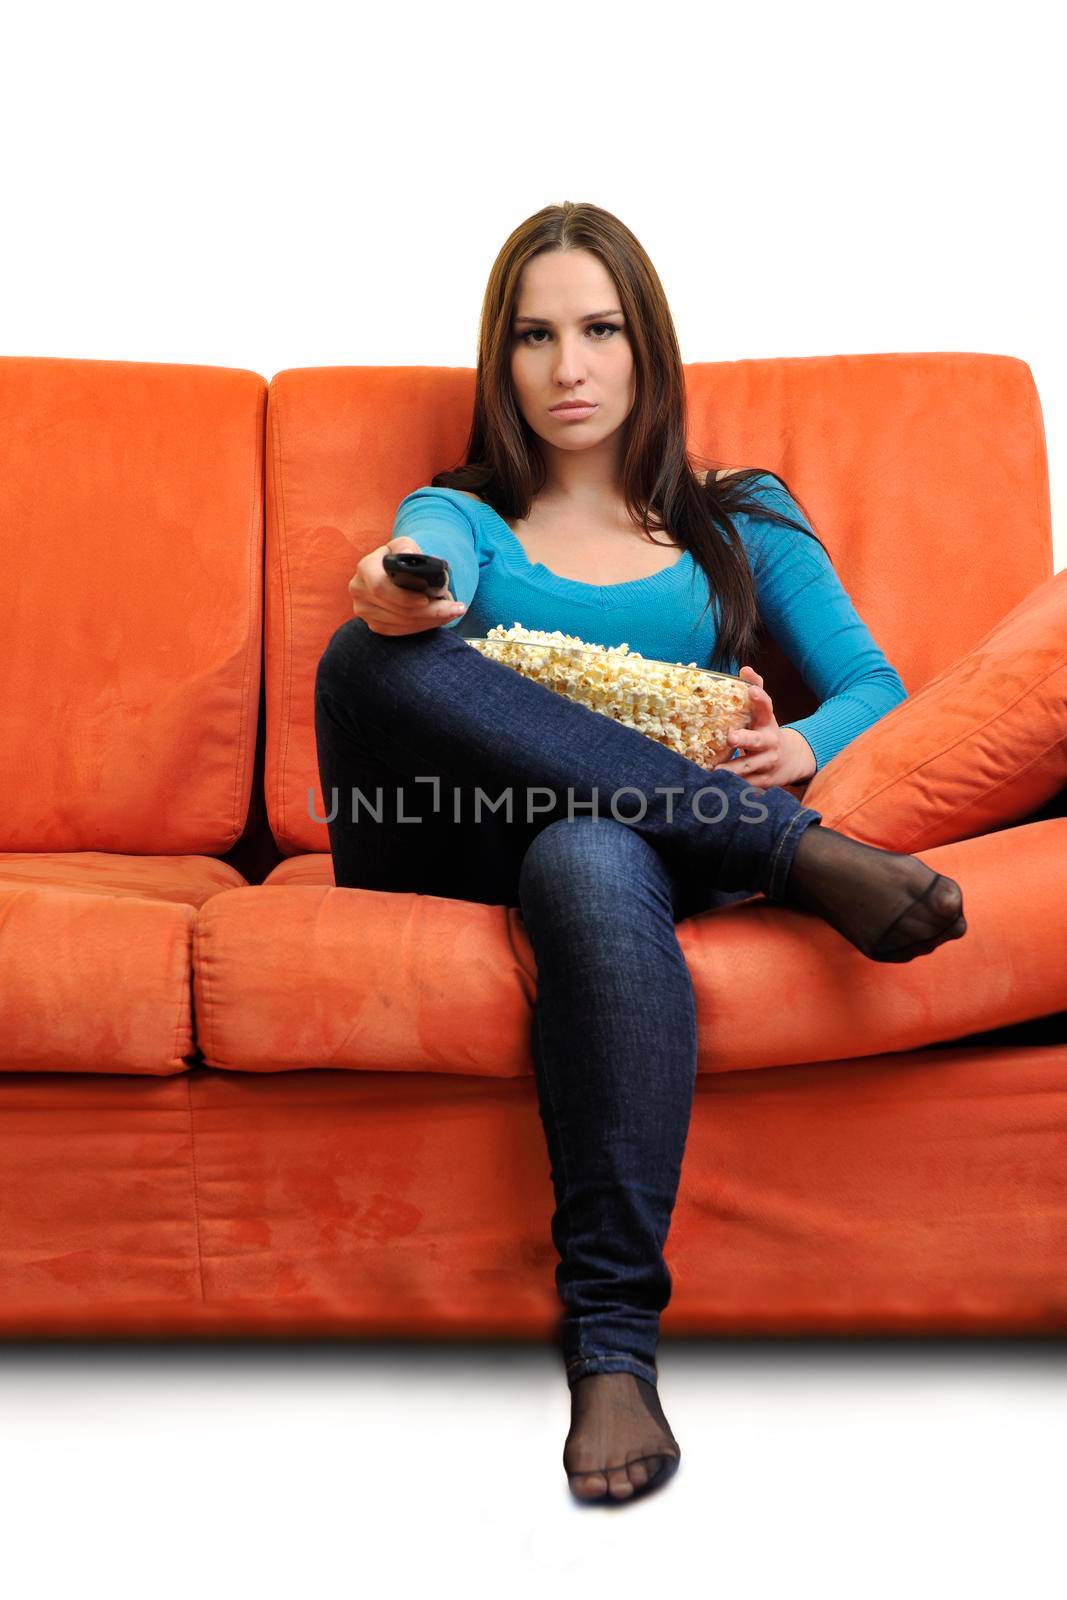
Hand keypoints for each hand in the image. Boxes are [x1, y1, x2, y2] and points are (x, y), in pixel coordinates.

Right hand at [349, 537, 466, 635]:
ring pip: (401, 622)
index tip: (427, 600)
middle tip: (456, 609)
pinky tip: (439, 619)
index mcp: (366, 568)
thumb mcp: (404, 545)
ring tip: (453, 612)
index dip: (404, 597)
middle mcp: (360, 590)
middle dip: (429, 612)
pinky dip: (422, 626)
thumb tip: (409, 554)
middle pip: (396, 609)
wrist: (394, 573)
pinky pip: (400, 631)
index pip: (380, 587)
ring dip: (430, 620)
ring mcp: (365, 610)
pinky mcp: (374, 625)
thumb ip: (406, 547)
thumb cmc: (402, 558)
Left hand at [709, 666, 815, 787]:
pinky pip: (748, 784)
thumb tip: (745, 669)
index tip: (752, 691)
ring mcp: (767, 763)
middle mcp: (769, 742)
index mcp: (767, 722)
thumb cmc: (766, 731)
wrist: (791, 760)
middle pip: (757, 741)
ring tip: (716, 770)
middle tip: (731, 737)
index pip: (766, 707)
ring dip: (734, 769)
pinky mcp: (763, 781)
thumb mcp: (763, 712)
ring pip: (750, 766)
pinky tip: (718, 786)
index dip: (759, 698)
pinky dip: (734, 786)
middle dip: (745, 739)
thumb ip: (756, 689)